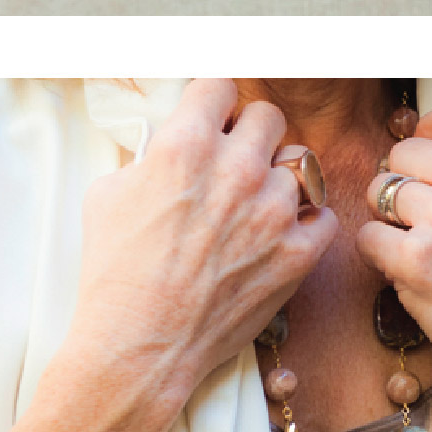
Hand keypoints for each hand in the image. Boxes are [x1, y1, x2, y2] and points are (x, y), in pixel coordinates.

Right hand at [52, 79, 338, 417]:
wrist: (139, 346)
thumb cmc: (113, 274)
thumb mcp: (107, 194)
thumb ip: (149, 156)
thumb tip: (168, 144)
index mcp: (186, 145)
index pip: (220, 85)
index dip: (214, 101)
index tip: (213, 115)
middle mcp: (236, 169)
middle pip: (268, 116)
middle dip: (251, 133)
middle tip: (235, 159)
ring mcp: (274, 210)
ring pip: (299, 165)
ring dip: (277, 181)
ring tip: (253, 208)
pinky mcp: (298, 252)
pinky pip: (324, 215)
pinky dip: (306, 222)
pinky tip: (280, 235)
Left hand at [356, 91, 431, 431]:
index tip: (430, 150)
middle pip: (406, 149)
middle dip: (404, 180)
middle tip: (424, 218)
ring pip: (380, 190)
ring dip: (391, 219)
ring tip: (423, 249)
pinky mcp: (416, 259)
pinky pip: (369, 238)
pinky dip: (381, 257)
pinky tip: (413, 276)